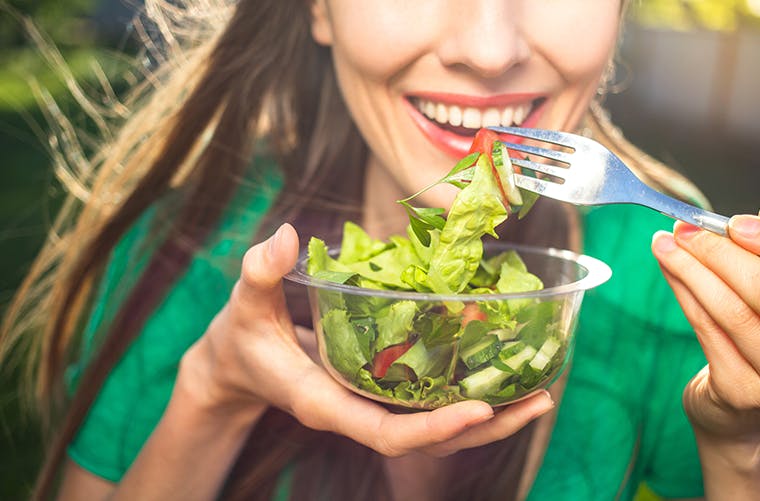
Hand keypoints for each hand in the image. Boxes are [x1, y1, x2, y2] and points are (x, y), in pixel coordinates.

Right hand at [180, 223, 553, 457]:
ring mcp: (370, 406)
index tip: (481, 409)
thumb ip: (260, 273)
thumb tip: (285, 237)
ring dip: (490, 413)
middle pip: (429, 439)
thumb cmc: (243, 338)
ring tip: (541, 390)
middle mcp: (356, 412)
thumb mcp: (244, 305)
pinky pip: (430, 401)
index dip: (433, 428)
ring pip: (436, 426)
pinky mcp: (379, 391)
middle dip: (486, 426)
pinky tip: (500, 367)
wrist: (240, 365)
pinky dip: (466, 390)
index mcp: (325, 403)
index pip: (385, 433)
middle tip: (541, 399)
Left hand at [651, 214, 759, 442]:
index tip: (732, 224)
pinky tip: (668, 270)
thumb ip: (754, 268)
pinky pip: (707, 329)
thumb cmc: (754, 346)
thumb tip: (736, 226)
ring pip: (731, 309)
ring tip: (664, 244)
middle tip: (684, 229)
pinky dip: (684, 293)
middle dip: (718, 253)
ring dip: (691, 269)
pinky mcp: (742, 390)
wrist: (740, 418)